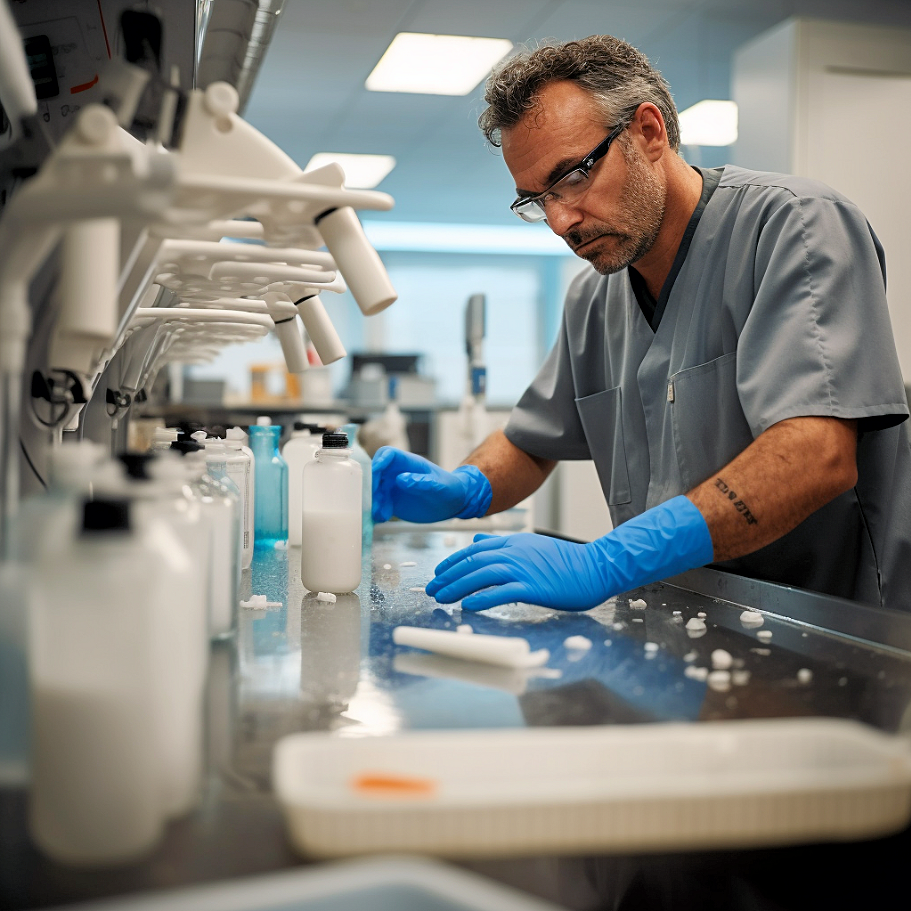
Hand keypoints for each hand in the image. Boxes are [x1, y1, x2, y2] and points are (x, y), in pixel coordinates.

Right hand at [371, 447, 491, 523]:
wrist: (454, 504)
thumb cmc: (450, 488)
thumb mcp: (439, 486)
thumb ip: (422, 482)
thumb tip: (401, 479)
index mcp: (409, 463)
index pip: (388, 454)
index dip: (379, 460)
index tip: (375, 472)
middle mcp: (397, 473)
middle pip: (376, 473)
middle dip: (372, 485)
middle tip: (375, 500)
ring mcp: (393, 488)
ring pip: (375, 491)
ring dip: (374, 501)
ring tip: (381, 514)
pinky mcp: (392, 502)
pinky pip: (380, 505)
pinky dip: (377, 511)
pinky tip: (382, 518)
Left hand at [425, 496, 714, 611]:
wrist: (595, 567)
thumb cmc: (565, 562)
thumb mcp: (531, 546)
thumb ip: (503, 545)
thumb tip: (477, 541)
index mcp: (514, 543)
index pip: (475, 550)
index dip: (453, 562)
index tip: (438, 572)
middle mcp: (515, 553)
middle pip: (473, 563)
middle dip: (448, 576)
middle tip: (431, 589)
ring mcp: (524, 569)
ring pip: (482, 576)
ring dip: (458, 587)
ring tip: (442, 598)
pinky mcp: (534, 586)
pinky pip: (502, 592)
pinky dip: (483, 598)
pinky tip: (468, 606)